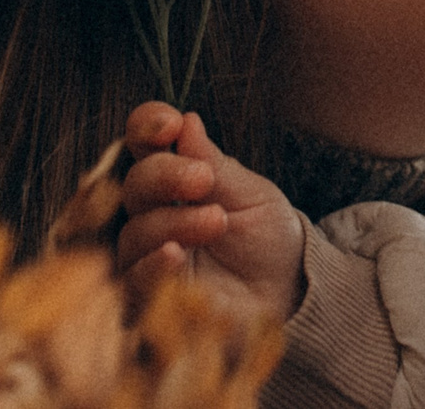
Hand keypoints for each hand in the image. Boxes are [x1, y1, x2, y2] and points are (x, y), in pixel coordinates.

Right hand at [115, 101, 307, 323]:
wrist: (291, 295)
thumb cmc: (269, 241)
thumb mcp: (253, 196)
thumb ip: (216, 164)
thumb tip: (187, 122)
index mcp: (176, 181)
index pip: (144, 145)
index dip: (147, 127)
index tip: (170, 124)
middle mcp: (154, 215)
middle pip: (134, 185)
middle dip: (164, 174)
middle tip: (203, 180)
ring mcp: (148, 258)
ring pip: (134, 232)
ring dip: (172, 221)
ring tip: (216, 222)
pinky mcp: (150, 301)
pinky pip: (134, 281)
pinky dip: (152, 264)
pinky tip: (176, 254)